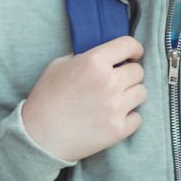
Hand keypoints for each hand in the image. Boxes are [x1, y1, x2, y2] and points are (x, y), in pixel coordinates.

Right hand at [22, 36, 145, 161]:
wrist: (39, 136)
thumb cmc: (45, 98)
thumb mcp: (59, 65)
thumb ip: (83, 57)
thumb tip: (102, 57)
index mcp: (94, 61)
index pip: (128, 44)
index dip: (134, 48)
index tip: (133, 54)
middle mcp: (110, 82)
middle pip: (138, 71)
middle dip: (129, 73)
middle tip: (117, 80)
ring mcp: (116, 107)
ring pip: (142, 92)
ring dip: (131, 94)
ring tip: (116, 99)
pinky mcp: (119, 129)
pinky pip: (138, 117)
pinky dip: (129, 116)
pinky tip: (114, 116)